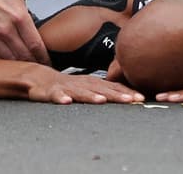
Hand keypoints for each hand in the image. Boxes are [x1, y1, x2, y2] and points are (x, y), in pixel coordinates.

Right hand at [0, 0, 64, 63]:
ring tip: (27, 69)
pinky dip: (3, 62)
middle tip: (42, 69)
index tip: (50, 62)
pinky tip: (9, 64)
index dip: (44, 57)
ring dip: (19, 65)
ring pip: (9, 60)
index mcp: (19, 16)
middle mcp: (6, 29)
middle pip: (24, 56)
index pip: (35, 44)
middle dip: (34, 64)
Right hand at [24, 67, 144, 104]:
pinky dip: (61, 98)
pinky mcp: (51, 92)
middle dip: (116, 95)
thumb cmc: (69, 86)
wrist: (41, 79)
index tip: (142, 98)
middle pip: (101, 89)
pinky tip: (66, 102)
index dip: (127, 92)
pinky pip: (56, 95)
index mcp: (93, 83)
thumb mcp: (90, 88)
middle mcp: (82, 84)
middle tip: (131, 100)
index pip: (113, 87)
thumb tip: (131, 97)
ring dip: (91, 96)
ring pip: (81, 92)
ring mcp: (67, 87)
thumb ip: (107, 91)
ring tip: (102, 101)